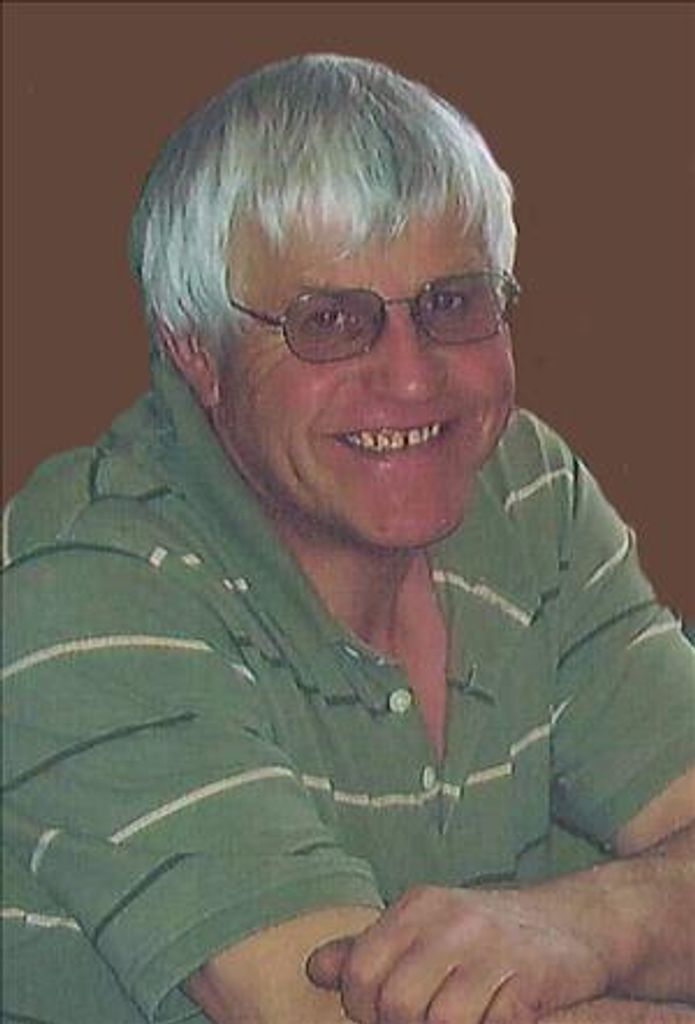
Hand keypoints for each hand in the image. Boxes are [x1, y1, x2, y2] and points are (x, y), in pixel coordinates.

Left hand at [307, 885, 610, 1023]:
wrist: (577, 920)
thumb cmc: (487, 933)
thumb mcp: (425, 926)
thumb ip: (369, 948)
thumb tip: (315, 968)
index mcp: (417, 906)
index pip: (360, 975)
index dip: (366, 1009)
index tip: (388, 1013)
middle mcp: (451, 921)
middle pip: (396, 1005)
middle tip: (430, 1019)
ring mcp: (494, 949)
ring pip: (441, 1022)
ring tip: (465, 1015)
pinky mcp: (533, 980)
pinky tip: (495, 1015)